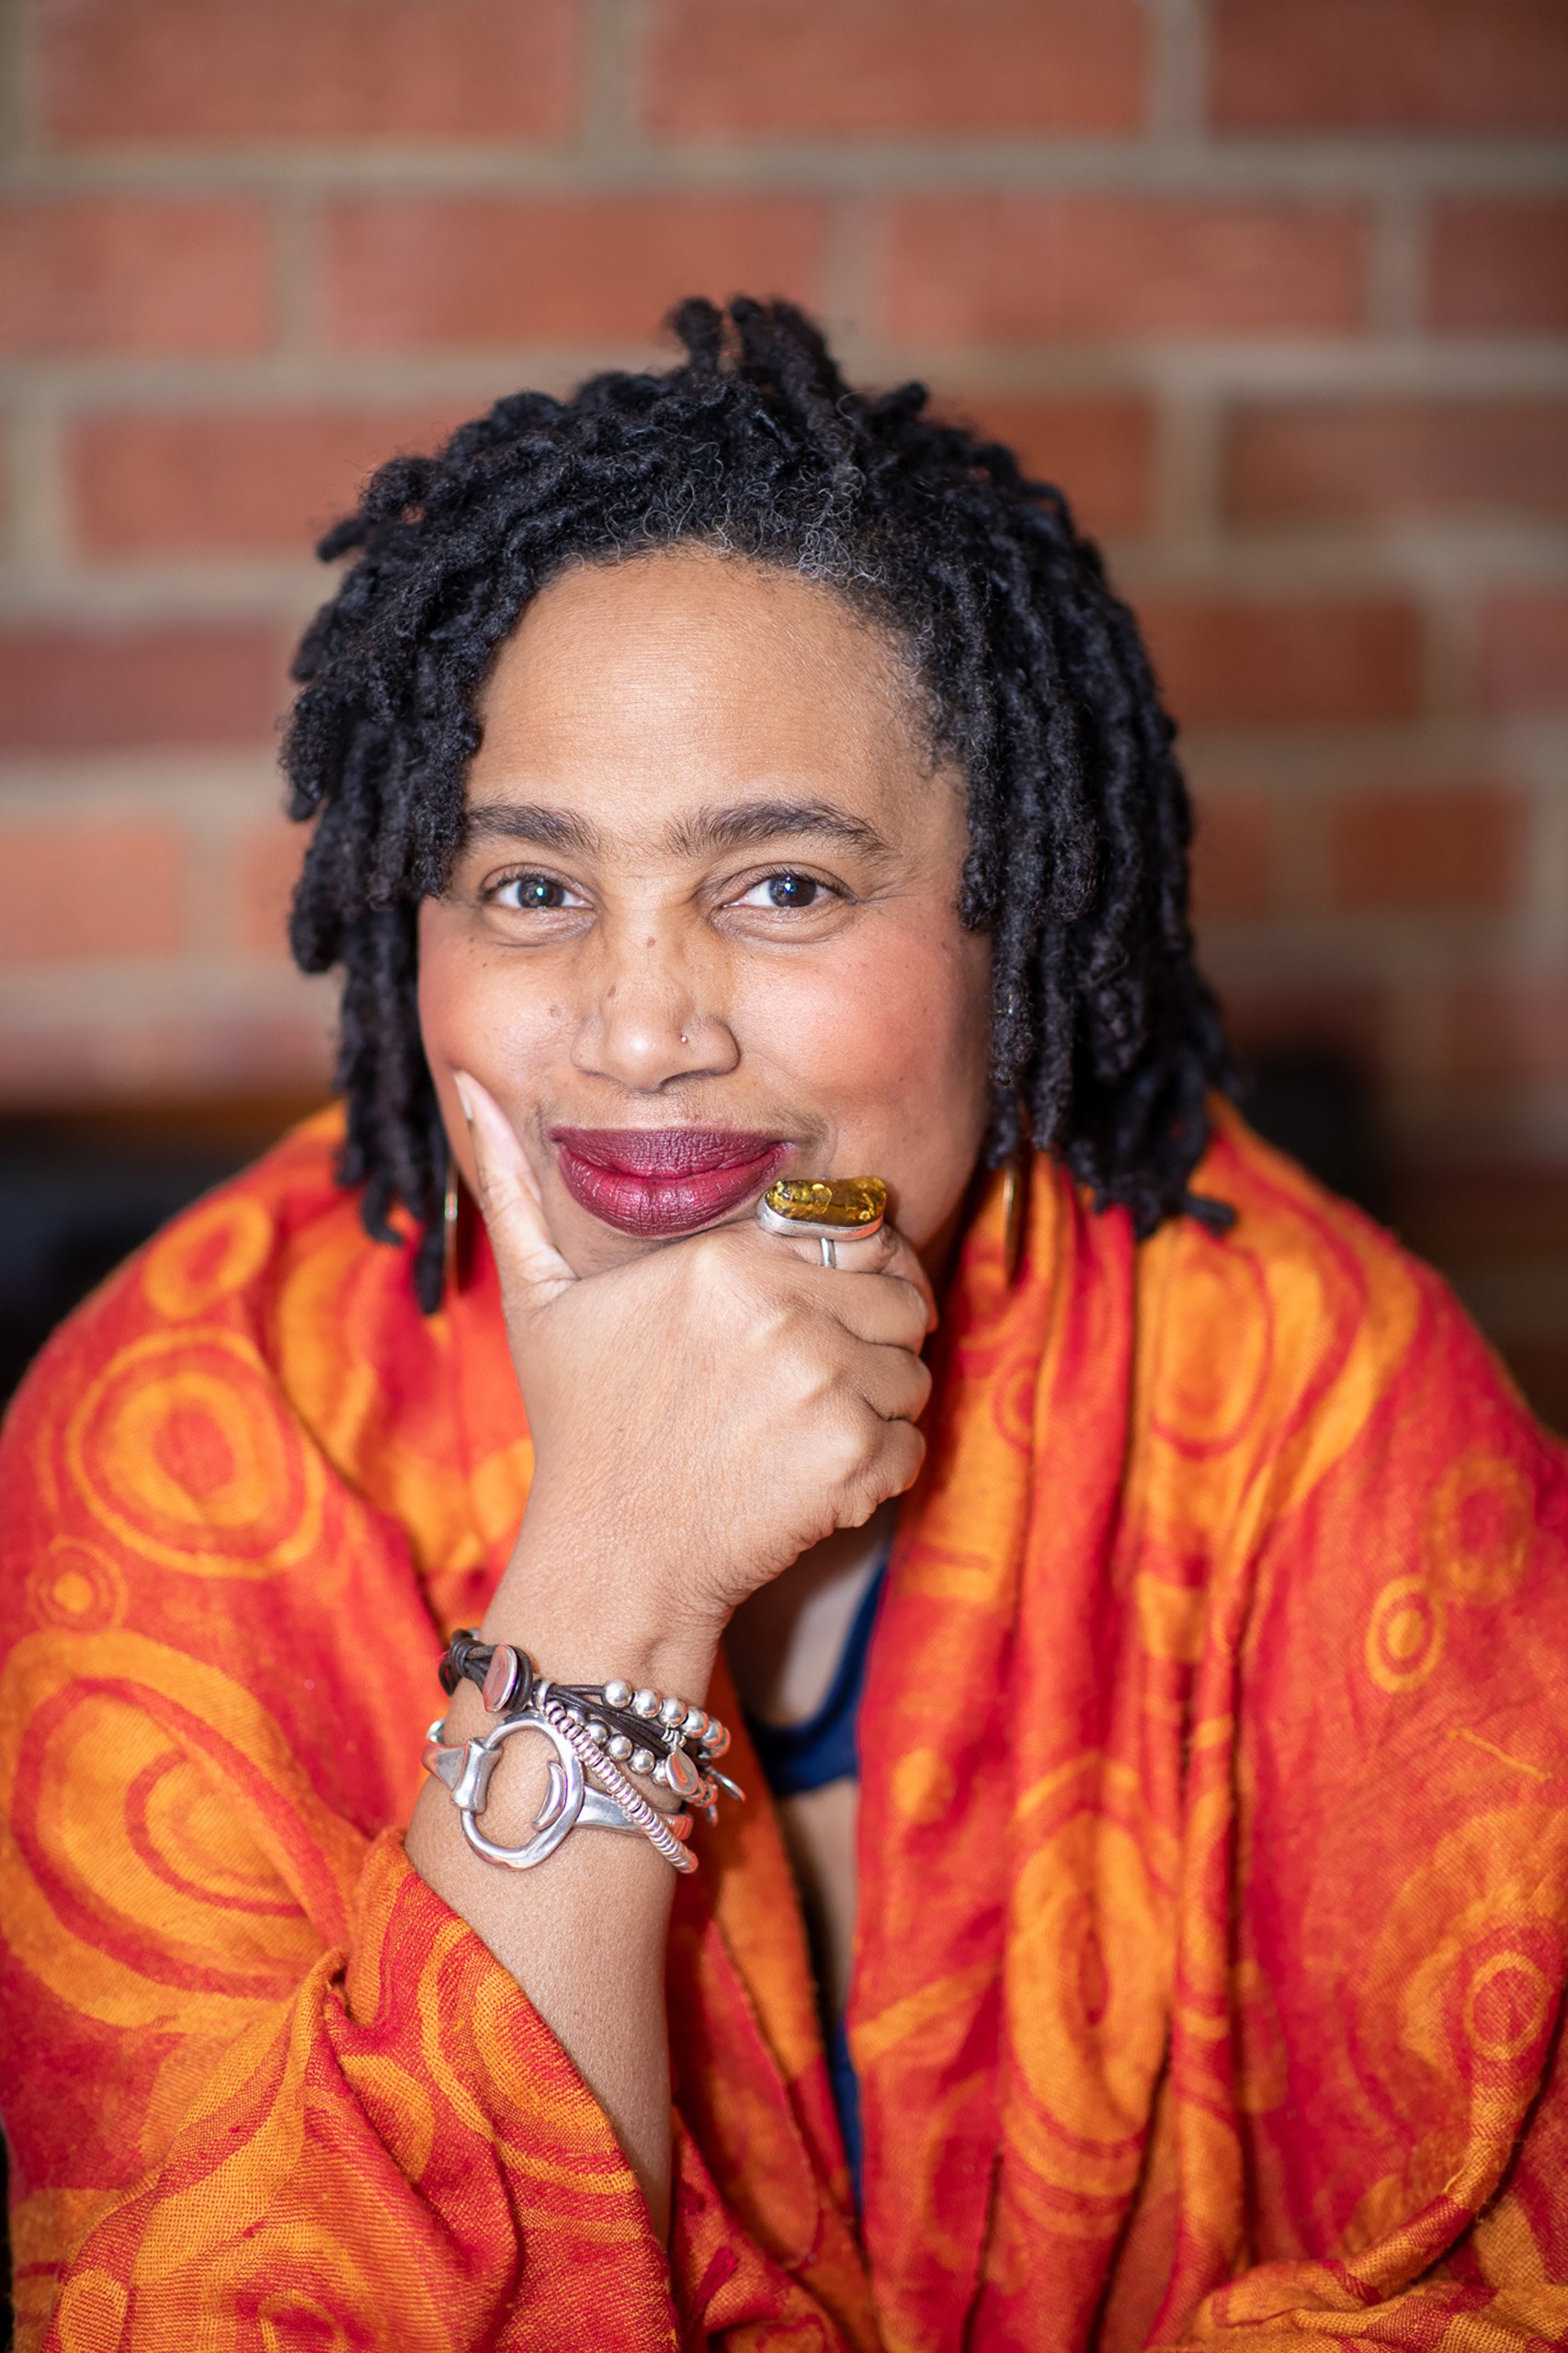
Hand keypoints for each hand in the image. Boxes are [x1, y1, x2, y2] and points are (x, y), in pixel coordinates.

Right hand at [455, 1073, 934, 1660]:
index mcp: (724, 1258)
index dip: (860, 1278)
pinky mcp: (850, 1458)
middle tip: (817, 1389)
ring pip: (915, 1375)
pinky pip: (914, 1447)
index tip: (827, 1320)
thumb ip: (518, 1189)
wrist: (609, 1559)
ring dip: (878, 1412)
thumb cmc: (582, 1429)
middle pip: (904, 1302)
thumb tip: (473, 1083)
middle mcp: (781, 1309)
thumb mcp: (538, 1301)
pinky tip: (813, 1484)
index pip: (860, 1236)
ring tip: (803, 1438)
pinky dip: (880, 1474)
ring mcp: (820, 1383)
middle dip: (875, 1345)